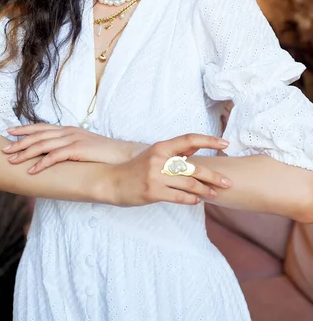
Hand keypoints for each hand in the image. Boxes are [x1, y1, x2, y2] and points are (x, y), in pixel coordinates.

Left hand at [3, 123, 146, 172]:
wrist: (122, 154)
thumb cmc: (103, 154)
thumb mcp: (83, 146)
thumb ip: (69, 147)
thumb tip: (56, 154)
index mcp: (68, 130)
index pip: (42, 127)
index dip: (25, 129)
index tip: (9, 131)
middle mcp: (68, 132)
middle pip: (38, 135)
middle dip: (19, 142)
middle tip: (4, 149)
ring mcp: (73, 140)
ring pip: (43, 145)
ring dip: (25, 153)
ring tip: (12, 161)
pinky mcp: (77, 150)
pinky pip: (55, 157)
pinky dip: (42, 163)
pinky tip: (32, 171)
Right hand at [106, 133, 232, 206]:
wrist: (111, 182)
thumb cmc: (135, 168)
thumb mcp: (154, 155)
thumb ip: (174, 152)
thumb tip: (196, 148)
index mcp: (161, 147)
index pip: (189, 139)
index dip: (209, 140)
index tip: (225, 144)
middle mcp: (159, 159)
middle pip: (193, 167)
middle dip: (213, 176)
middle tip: (228, 182)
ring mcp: (156, 176)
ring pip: (189, 184)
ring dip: (205, 190)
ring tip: (215, 194)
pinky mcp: (153, 192)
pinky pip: (178, 196)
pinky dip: (191, 199)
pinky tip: (198, 200)